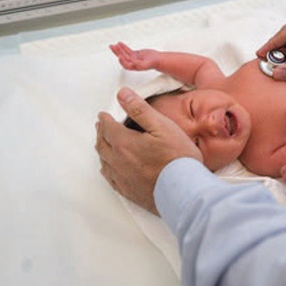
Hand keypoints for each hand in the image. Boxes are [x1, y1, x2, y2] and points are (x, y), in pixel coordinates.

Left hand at [95, 87, 202, 213]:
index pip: (108, 127)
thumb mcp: (162, 125)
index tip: (103, 115)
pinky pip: (110, 178)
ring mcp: (122, 178)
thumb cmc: (177, 158)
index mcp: (124, 143)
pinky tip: (109, 168)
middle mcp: (118, 161)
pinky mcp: (128, 191)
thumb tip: (123, 95)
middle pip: (102, 144)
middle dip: (101, 133)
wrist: (184, 190)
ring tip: (104, 143)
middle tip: (101, 127)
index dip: (105, 119)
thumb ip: (140, 109)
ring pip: (104, 161)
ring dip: (102, 149)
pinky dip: (107, 168)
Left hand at [109, 42, 159, 70]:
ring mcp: (132, 58)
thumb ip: (138, 63)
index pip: (125, 64)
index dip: (121, 60)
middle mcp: (131, 63)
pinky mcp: (134, 53)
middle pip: (122, 57)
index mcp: (133, 67)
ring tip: (113, 45)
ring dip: (118, 49)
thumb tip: (131, 61)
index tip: (119, 55)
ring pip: (123, 53)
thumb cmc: (152, 63)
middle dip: (117, 52)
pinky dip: (123, 46)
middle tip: (113, 47)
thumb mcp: (145, 64)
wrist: (157, 59)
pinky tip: (120, 43)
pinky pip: (127, 50)